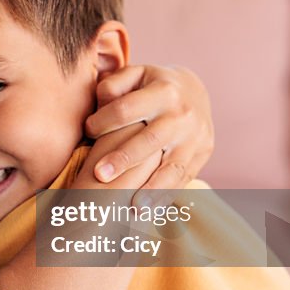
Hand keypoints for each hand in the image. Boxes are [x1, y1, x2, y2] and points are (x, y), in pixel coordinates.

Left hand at [84, 64, 213, 198]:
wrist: (194, 91)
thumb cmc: (150, 86)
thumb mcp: (135, 75)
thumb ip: (114, 84)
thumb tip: (101, 102)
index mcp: (163, 92)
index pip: (127, 109)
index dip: (104, 121)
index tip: (87, 131)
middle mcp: (182, 116)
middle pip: (150, 140)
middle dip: (125, 159)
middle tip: (100, 176)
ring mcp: (195, 137)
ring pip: (173, 167)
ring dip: (153, 190)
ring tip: (133, 210)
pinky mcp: (203, 154)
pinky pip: (184, 179)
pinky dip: (166, 198)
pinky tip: (149, 215)